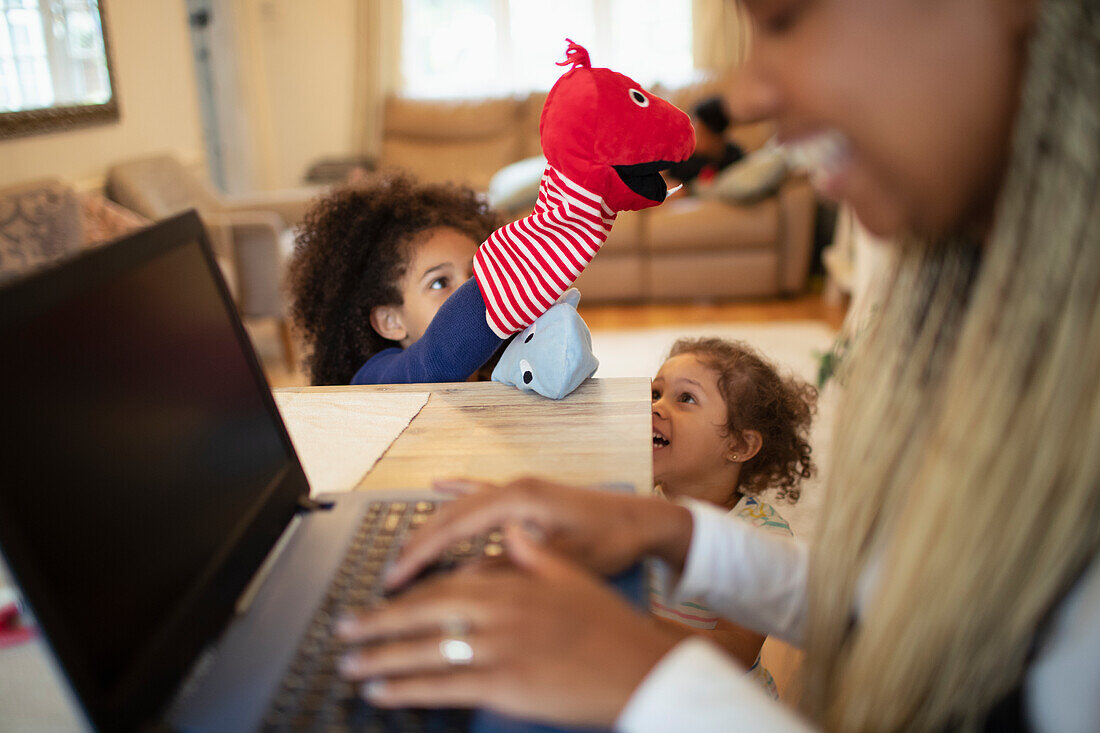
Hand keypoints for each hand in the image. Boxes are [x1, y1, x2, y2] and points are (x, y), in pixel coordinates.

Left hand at [337, 524, 680, 726]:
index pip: (447, 583)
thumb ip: (533, 556)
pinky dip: (407, 689)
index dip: (408, 591)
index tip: (380, 596)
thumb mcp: (574, 578)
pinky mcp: (505, 684)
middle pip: (425, 613)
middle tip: (343, 629)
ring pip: (427, 650)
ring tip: (351, 663)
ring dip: (381, 658)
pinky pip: (444, 686)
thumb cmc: (611, 627)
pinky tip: (382, 692)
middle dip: (377, 623)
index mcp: (515, 581)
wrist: (644, 667)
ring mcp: (502, 648)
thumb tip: (508, 535)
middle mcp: (502, 610)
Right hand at [385, 477, 691, 590]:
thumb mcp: (564, 563)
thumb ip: (514, 567)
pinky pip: (481, 491)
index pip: (456, 526)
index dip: (423, 553)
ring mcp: (520, 488)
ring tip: (404, 549)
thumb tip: (464, 580)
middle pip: (452, 514)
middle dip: (419, 543)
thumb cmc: (612, 540)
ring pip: (462, 506)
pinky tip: (438, 485)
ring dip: (433, 526)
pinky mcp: (527, 495)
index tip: (398, 576)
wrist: (644, 520)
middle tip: (391, 574)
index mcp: (521, 499)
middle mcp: (515, 487)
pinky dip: (457, 490)